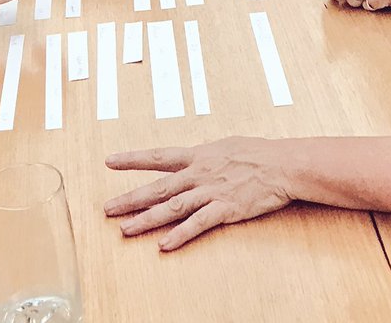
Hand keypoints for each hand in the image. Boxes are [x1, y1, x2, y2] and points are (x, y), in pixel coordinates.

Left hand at [103, 137, 292, 250]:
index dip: (132, 159)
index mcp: (198, 155)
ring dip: (147, 219)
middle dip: (130, 198)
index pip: (158, 157)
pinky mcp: (224, 209)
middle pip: (158, 187)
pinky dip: (180, 234)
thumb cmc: (257, 153)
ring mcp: (210, 191)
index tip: (110, 162)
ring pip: (172, 207)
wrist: (282, 164)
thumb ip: (205, 154)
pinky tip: (164, 244)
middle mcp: (199, 173)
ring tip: (126, 229)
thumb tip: (194, 155)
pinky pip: (198, 224)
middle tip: (107, 209)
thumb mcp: (225, 146)